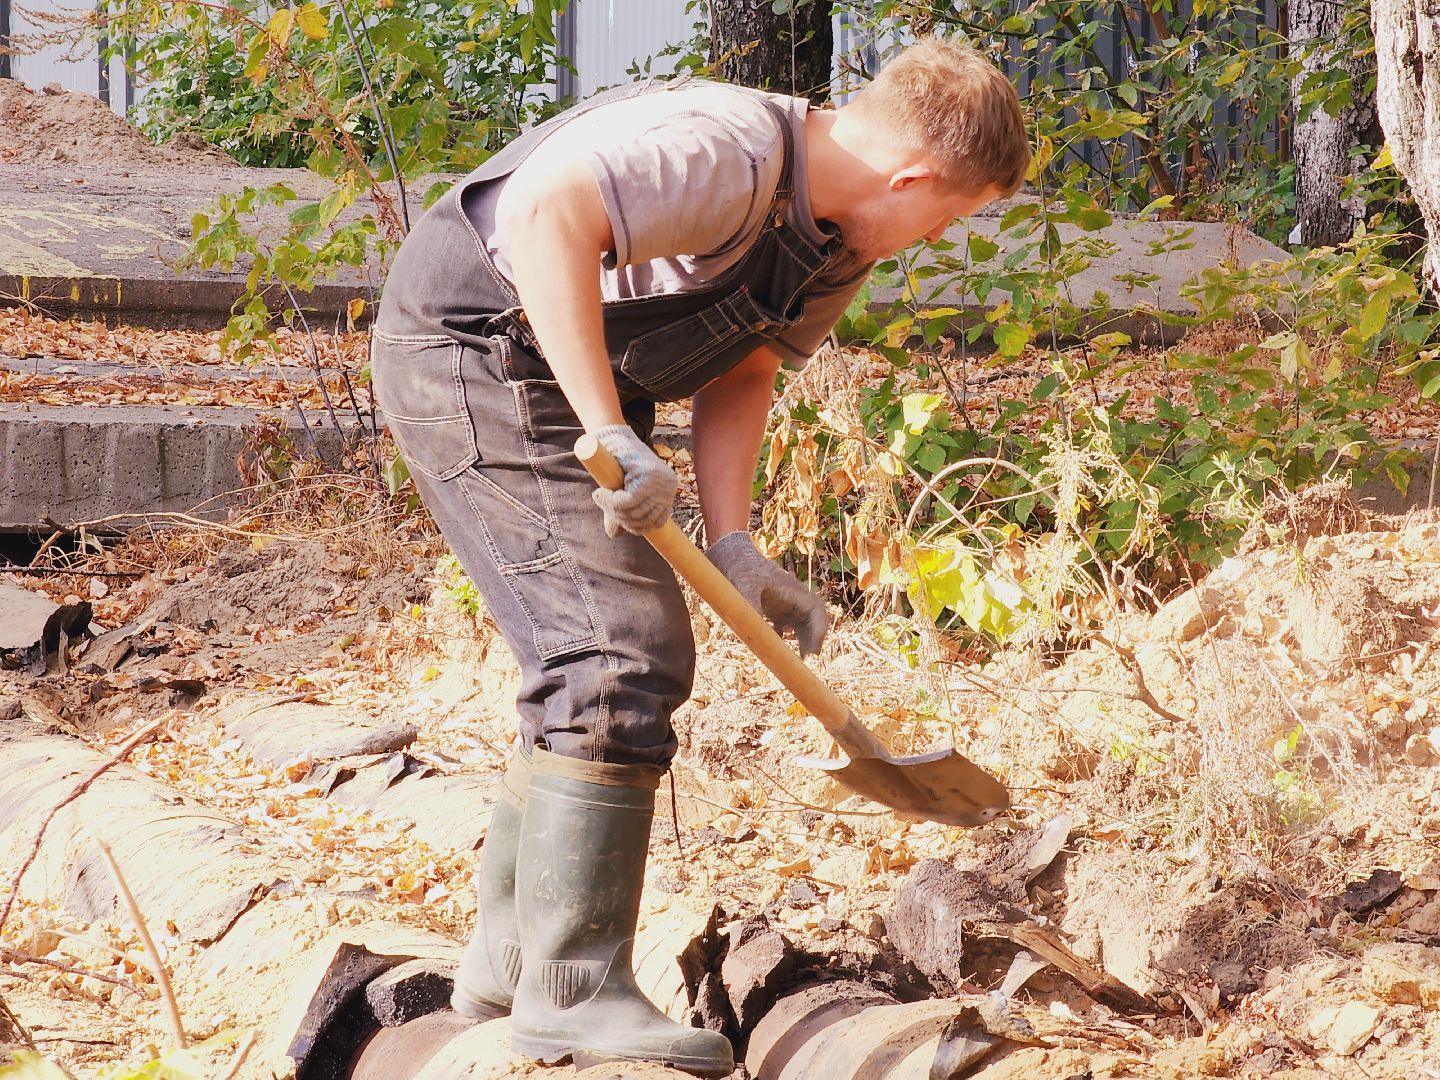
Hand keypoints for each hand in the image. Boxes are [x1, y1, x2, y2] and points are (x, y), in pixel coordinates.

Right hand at [590, 424, 679, 536]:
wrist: (614, 438)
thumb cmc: (620, 465)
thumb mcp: (624, 491)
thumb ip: (622, 512)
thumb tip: (614, 535)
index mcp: (668, 492)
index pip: (657, 522)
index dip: (637, 528)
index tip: (620, 521)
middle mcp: (669, 487)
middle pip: (644, 519)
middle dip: (621, 519)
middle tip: (604, 506)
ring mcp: (659, 481)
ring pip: (633, 511)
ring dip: (613, 510)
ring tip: (601, 498)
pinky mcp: (646, 475)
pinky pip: (627, 501)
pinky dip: (612, 502)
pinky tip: (602, 494)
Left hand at [707, 531, 827, 655]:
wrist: (729, 552)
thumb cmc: (739, 566)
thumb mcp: (744, 585)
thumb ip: (751, 607)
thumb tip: (758, 632)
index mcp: (792, 589)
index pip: (816, 610)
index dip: (819, 630)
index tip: (813, 649)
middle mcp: (792, 596)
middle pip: (812, 620)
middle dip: (813, 639)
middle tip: (807, 660)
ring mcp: (784, 602)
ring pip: (801, 624)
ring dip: (803, 641)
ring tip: (799, 659)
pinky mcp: (773, 607)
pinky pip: (788, 626)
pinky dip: (788, 639)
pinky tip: (780, 651)